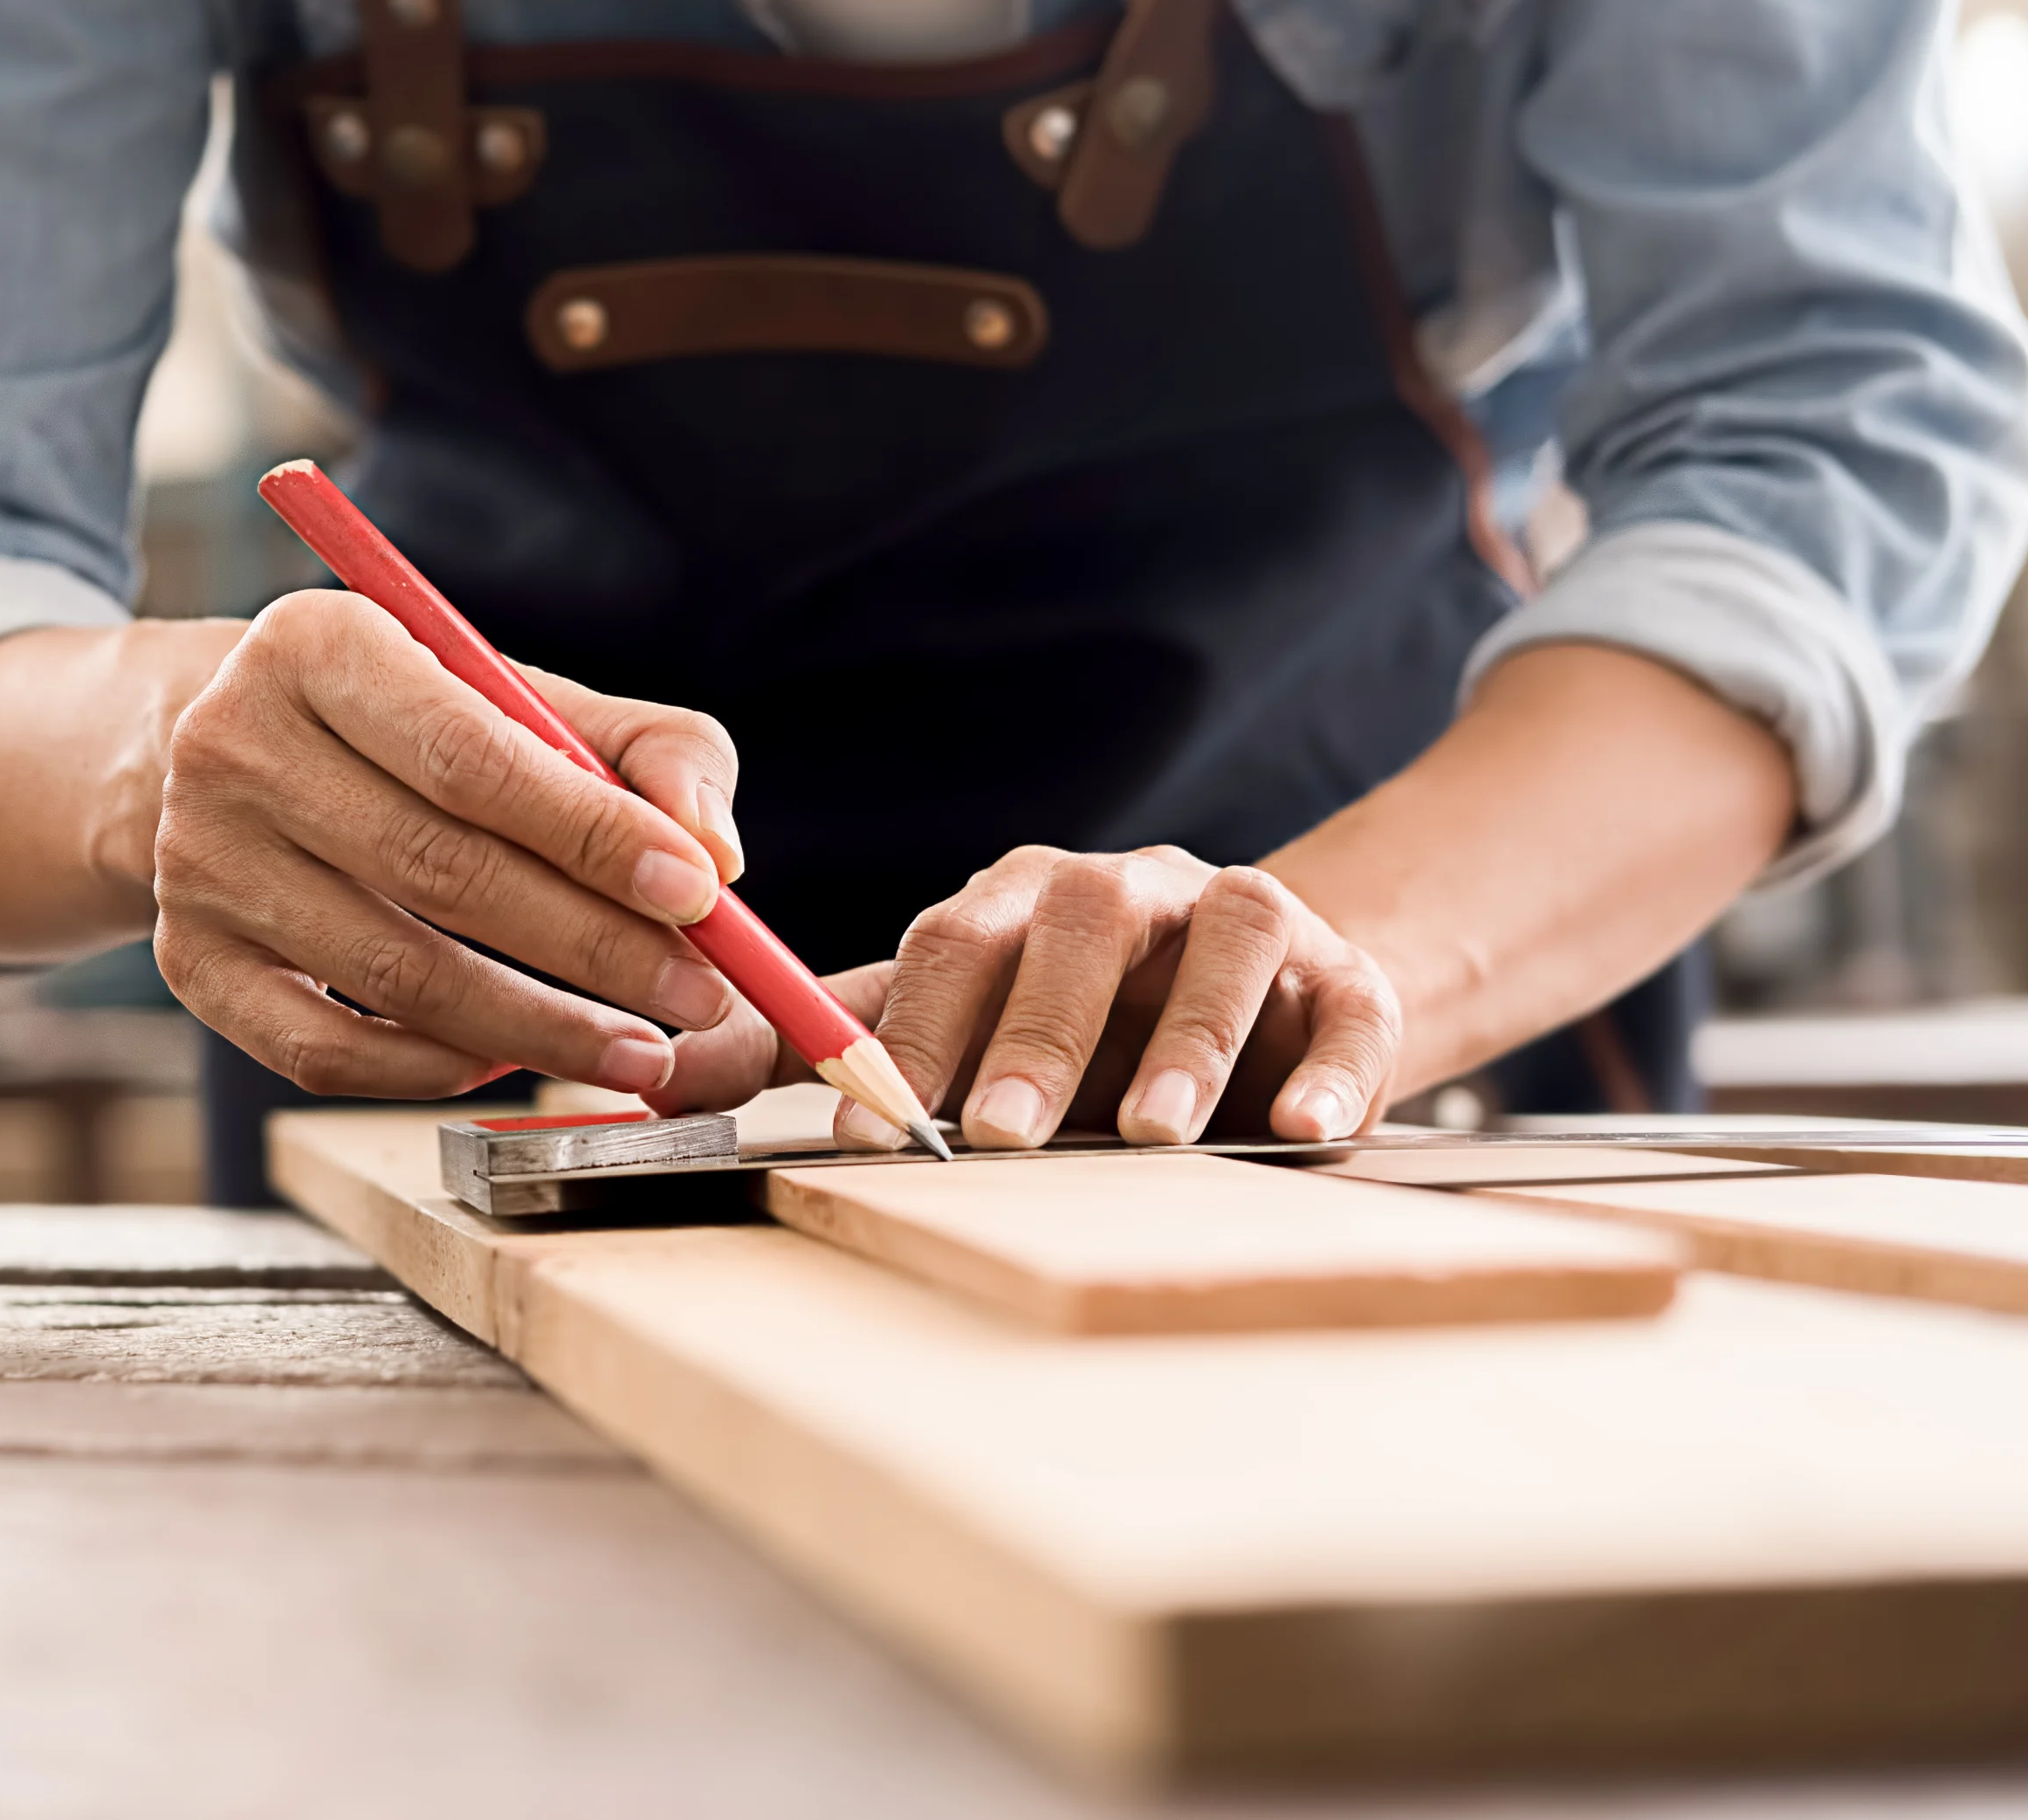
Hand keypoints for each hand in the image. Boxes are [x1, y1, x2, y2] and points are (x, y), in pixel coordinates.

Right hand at [151, 590, 746, 1099]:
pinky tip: (509, 1060)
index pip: (469, 756)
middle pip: (439, 871)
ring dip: (538, 1029)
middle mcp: (234, 748)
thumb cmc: (403, 724)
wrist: (212, 751)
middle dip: (593, 947)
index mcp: (315, 645)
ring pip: (395, 976)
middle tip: (699, 997)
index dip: (593, 833)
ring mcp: (196, 865)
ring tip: (638, 1050)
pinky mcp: (188, 962)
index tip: (700, 893)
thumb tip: (714, 851)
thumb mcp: (516, 692)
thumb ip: (645, 750)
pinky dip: (434, 1070)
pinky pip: (326, 1052)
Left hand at [654, 846, 1399, 1147]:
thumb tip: (680, 1070)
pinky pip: (1347, 1005)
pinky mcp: (1346, 974)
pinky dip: (1329, 1065)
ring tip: (1153, 1131)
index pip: (953, 944)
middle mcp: (1131, 892)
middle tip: (999, 1134)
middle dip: (1038, 1032)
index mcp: (1023, 901)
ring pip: (1227, 944)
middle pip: (1082, 929)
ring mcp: (1246, 919)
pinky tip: (1302, 1128)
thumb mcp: (964, 1021)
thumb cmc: (1079, 1018)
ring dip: (1187, 1040)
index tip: (866, 1120)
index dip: (909, 1030)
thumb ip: (848, 1040)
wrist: (1265, 991)